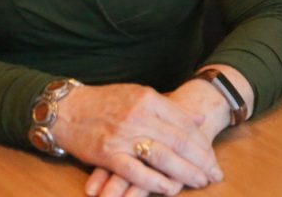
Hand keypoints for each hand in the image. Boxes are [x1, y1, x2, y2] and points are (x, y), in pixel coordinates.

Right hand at [52, 83, 222, 195]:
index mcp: (148, 98)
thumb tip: (197, 121)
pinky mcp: (108, 153)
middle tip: (215, 173)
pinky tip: (170, 188)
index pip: (184, 122)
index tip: (213, 156)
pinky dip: (155, 182)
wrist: (67, 109)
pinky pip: (136, 171)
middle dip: (201, 159)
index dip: (202, 141)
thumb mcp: (138, 95)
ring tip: (200, 181)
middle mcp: (138, 115)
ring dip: (185, 172)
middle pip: (179, 140)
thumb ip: (168, 107)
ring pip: (163, 156)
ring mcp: (123, 135)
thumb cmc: (104, 102)